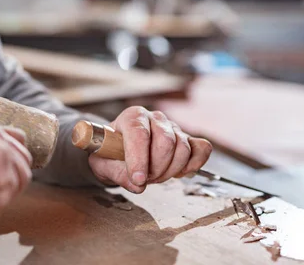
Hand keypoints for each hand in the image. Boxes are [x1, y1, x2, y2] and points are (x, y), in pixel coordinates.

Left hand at [88, 107, 211, 192]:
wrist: (118, 151)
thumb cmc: (109, 154)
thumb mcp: (102, 164)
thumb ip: (116, 173)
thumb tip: (137, 184)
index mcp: (132, 117)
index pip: (139, 134)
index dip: (139, 159)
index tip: (137, 179)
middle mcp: (154, 118)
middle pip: (166, 142)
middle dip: (156, 168)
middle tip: (144, 179)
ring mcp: (173, 127)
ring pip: (183, 149)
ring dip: (170, 171)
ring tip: (154, 176)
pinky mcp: (187, 139)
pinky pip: (201, 148)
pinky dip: (193, 164)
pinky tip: (178, 172)